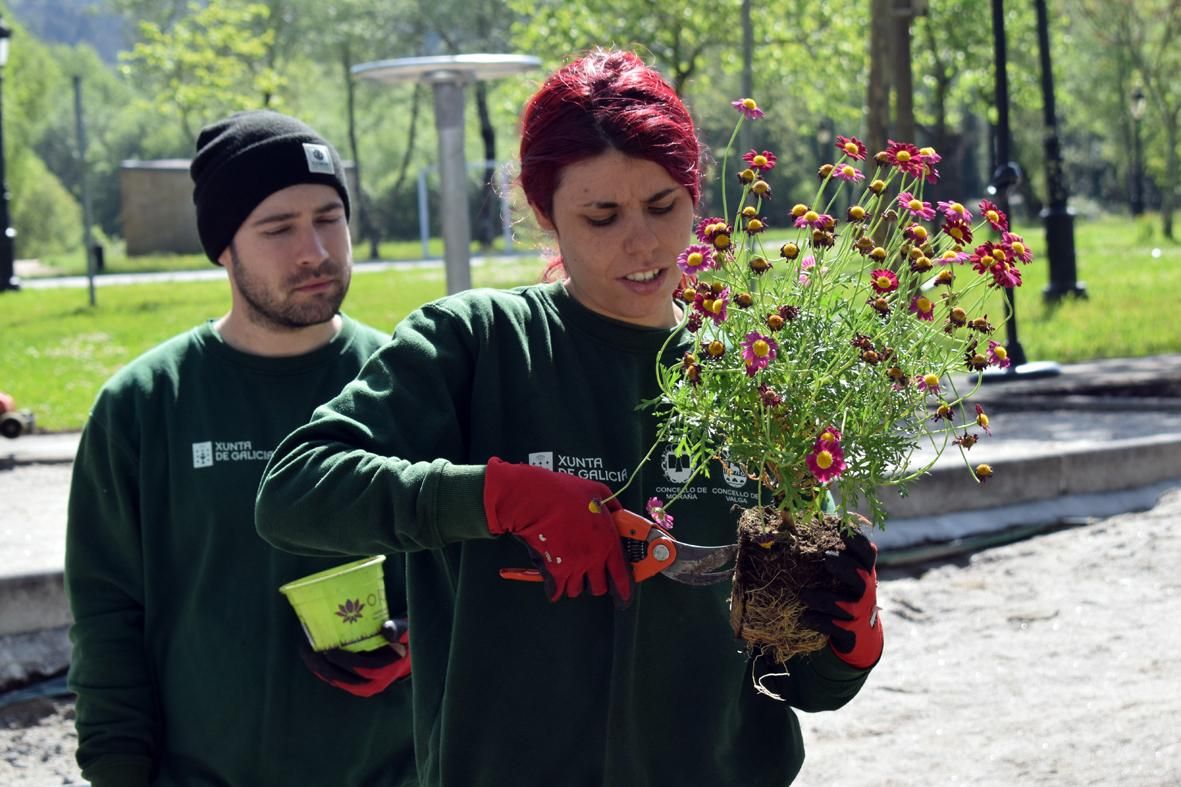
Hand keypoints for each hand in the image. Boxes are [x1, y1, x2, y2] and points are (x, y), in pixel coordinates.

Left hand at [300, 618, 410, 696]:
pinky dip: (321, 669)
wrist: (404, 653)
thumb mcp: (406, 631)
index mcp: (386, 671)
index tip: (329, 649)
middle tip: (311, 648)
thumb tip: (387, 630)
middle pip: (343, 677)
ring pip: (335, 680)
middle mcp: (372, 684)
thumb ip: (398, 629)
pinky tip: (311, 656)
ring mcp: (361, 686)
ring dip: (319, 667)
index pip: (362, 668)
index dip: (344, 661)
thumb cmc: (404, 638)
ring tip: (307, 650)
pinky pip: (334, 679)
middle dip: (324, 664)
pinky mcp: (353, 684)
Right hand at [484, 457, 632, 604]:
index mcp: (608, 541)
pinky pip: (557, 592)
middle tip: (589, 575)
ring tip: (568, 571)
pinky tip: (553, 582)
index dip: (624, 590)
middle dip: (595, 584)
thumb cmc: (564, 492)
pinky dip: (555, 589)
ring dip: (574, 584)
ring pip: (577, 590)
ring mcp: (574, 567)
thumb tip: (617, 512)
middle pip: (599, 587)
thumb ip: (611, 505)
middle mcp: (594, 558)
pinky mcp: (554, 572)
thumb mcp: (598, 491)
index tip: (623, 597)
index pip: (622, 575)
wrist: (535, 500)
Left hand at [800, 530, 882, 668]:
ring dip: (825, 599)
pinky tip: (804, 617)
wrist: (859, 635)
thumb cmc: (843, 593)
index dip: (855, 540)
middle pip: (862, 578)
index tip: (837, 527)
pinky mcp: (850, 633)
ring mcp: (860, 613)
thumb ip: (829, 549)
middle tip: (826, 558)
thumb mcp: (842, 572)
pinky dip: (819, 622)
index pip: (866, 553)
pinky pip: (835, 628)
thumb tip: (800, 515)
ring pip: (847, 606)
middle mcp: (866, 591)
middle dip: (845, 567)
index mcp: (864, 571)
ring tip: (804, 594)